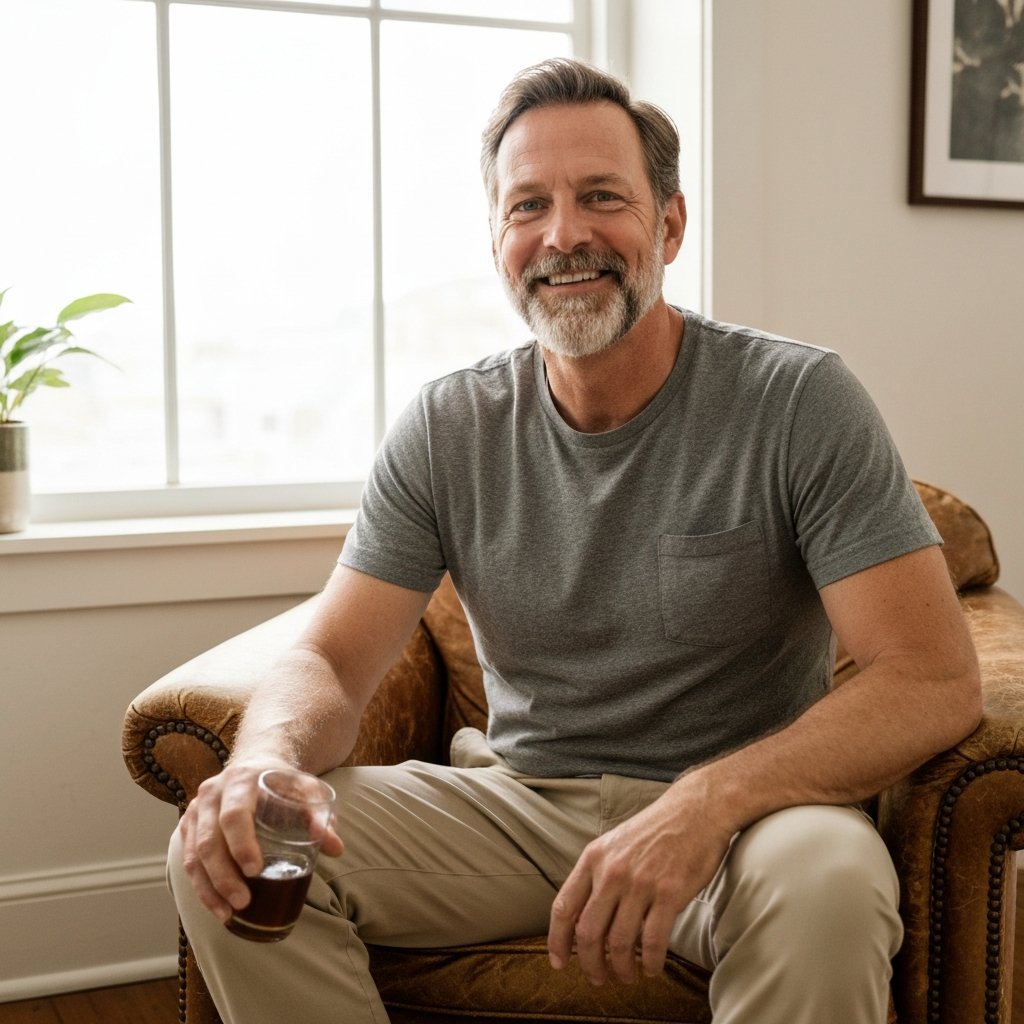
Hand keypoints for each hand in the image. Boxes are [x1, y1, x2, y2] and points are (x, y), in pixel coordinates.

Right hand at [177, 761, 344, 923]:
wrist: (255, 763)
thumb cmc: (282, 781)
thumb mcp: (306, 789)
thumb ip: (321, 816)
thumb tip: (336, 848)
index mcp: (241, 780)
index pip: (234, 815)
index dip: (241, 844)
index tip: (255, 870)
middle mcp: (211, 793)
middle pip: (208, 840)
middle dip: (223, 876)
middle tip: (243, 902)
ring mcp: (196, 810)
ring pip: (192, 855)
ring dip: (208, 889)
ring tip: (229, 914)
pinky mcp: (189, 826)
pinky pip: (186, 860)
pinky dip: (200, 887)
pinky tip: (217, 907)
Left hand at [547, 784, 732, 985]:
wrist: (695, 810)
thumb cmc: (655, 830)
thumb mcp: (615, 843)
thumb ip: (597, 875)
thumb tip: (582, 918)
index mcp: (593, 857)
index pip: (563, 907)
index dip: (557, 941)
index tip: (559, 963)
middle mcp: (612, 871)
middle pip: (588, 932)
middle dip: (590, 964)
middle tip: (598, 979)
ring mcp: (640, 883)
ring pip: (619, 942)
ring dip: (621, 969)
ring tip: (628, 976)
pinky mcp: (669, 893)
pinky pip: (652, 941)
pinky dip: (650, 963)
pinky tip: (652, 969)